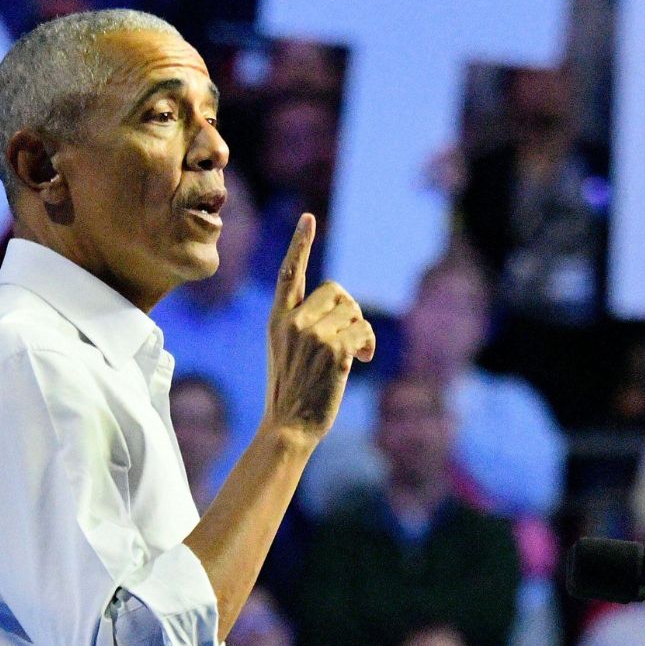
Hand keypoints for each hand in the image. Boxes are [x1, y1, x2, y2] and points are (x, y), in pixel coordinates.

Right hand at [263, 214, 374, 444]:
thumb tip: (346, 309)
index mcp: (277, 319)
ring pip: (353, 311)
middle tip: (350, 336)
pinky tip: (361, 360)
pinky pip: (363, 331)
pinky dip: (367, 344)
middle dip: (349, 311)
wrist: (288, 427)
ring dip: (361, 330)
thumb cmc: (292, 393)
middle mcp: (292, 322)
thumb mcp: (286, 351)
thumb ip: (304, 325)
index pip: (289, 273)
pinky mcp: (333, 350)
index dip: (300, 244)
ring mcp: (312, 335)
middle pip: (337, 290)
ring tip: (355, 353)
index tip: (308, 218)